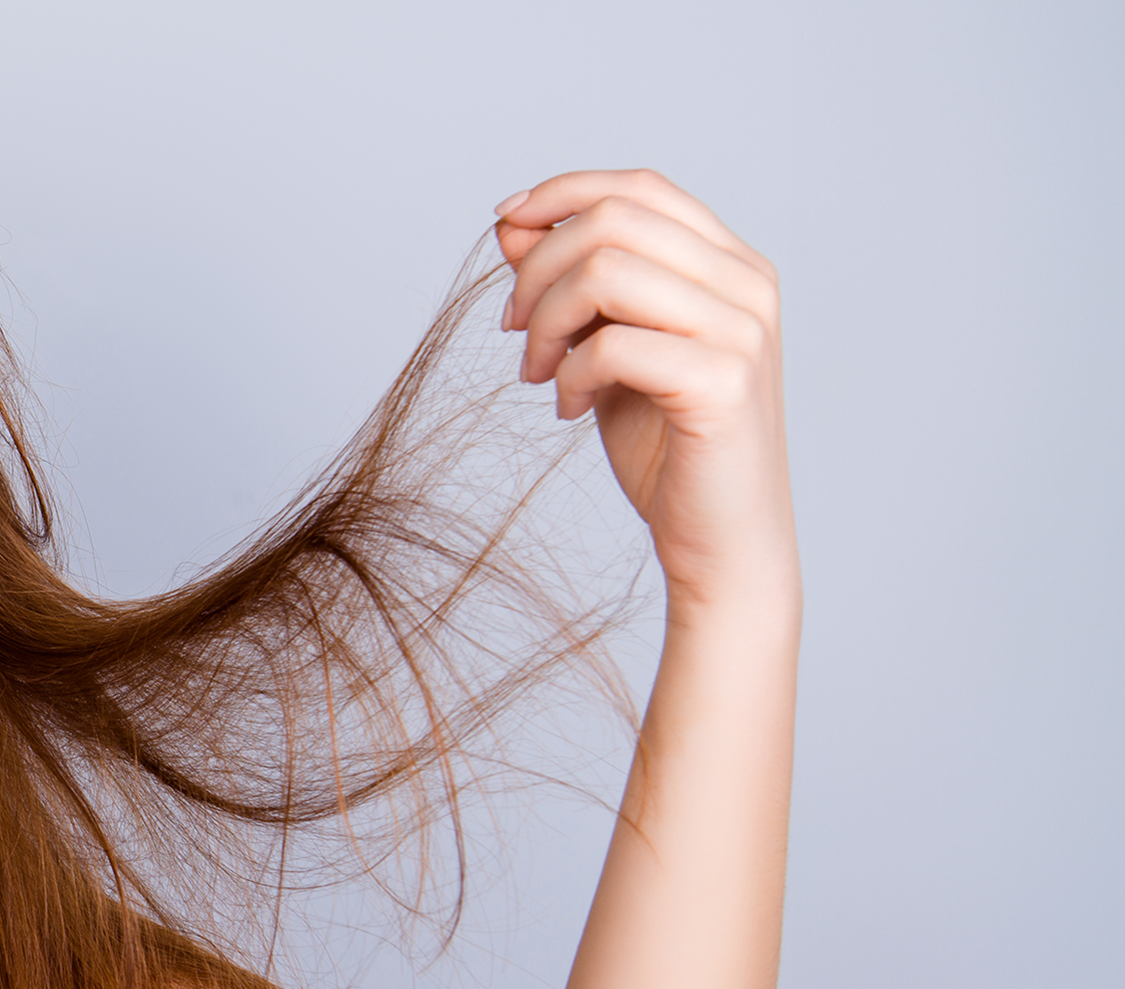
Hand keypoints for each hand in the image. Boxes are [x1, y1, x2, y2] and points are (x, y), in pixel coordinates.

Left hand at [496, 170, 795, 613]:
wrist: (721, 540)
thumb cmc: (665, 444)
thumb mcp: (605, 346)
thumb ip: (572, 283)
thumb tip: (510, 223)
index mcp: (729, 264)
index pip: (639, 187)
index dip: (561, 193)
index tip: (504, 225)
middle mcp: (747, 285)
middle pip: (614, 220)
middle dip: (538, 268)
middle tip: (513, 328)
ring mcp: (742, 332)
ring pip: (606, 270)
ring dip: (546, 320)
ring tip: (536, 371)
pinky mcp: (723, 383)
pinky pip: (613, 344)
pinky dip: (570, 373)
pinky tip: (567, 409)